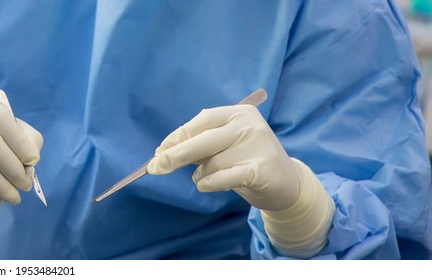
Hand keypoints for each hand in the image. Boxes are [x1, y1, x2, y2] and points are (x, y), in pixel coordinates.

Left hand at [147, 104, 300, 210]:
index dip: (177, 137)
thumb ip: (200, 145)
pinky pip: (221, 177)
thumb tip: (163, 152)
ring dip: (200, 175)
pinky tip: (205, 185)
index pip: (200, 122)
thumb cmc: (247, 161)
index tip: (158, 151)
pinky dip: (208, 183)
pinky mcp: (260, 169)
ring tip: (208, 178)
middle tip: (155, 168)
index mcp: (238, 113)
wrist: (288, 184)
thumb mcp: (224, 147)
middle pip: (201, 141)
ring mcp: (257, 145)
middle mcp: (249, 125)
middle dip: (173, 156)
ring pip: (210, 163)